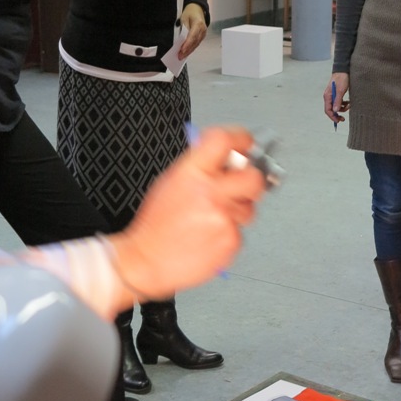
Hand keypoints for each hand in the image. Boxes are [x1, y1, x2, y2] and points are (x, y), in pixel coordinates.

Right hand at [112, 127, 264, 298]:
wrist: (146, 261)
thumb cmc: (155, 225)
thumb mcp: (169, 182)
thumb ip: (198, 167)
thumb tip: (225, 158)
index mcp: (190, 172)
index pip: (225, 141)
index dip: (240, 139)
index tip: (245, 143)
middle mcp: (210, 193)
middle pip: (253, 177)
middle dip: (251, 180)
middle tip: (241, 185)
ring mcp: (223, 218)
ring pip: (249, 208)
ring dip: (237, 211)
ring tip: (211, 219)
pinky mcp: (230, 241)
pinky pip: (240, 231)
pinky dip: (228, 233)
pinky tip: (208, 235)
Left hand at [178, 4, 207, 57]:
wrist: (198, 9)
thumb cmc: (190, 12)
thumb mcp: (184, 18)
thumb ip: (183, 29)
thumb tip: (181, 40)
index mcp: (198, 24)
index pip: (192, 36)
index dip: (187, 44)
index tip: (182, 50)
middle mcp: (203, 30)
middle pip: (194, 42)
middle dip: (187, 50)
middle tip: (179, 57)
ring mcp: (203, 34)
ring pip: (196, 45)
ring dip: (188, 51)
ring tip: (181, 57)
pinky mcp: (202, 36)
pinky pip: (196, 44)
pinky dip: (191, 49)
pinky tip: (185, 53)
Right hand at [324, 72, 349, 122]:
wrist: (344, 70)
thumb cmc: (342, 78)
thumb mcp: (341, 90)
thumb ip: (338, 100)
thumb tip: (335, 111)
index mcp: (327, 96)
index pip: (328, 110)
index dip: (332, 117)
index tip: (338, 120)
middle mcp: (329, 97)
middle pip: (332, 110)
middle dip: (338, 114)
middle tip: (343, 118)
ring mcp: (333, 95)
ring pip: (337, 107)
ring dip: (343, 108)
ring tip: (349, 105)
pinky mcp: (337, 94)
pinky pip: (340, 102)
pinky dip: (344, 104)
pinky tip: (349, 102)